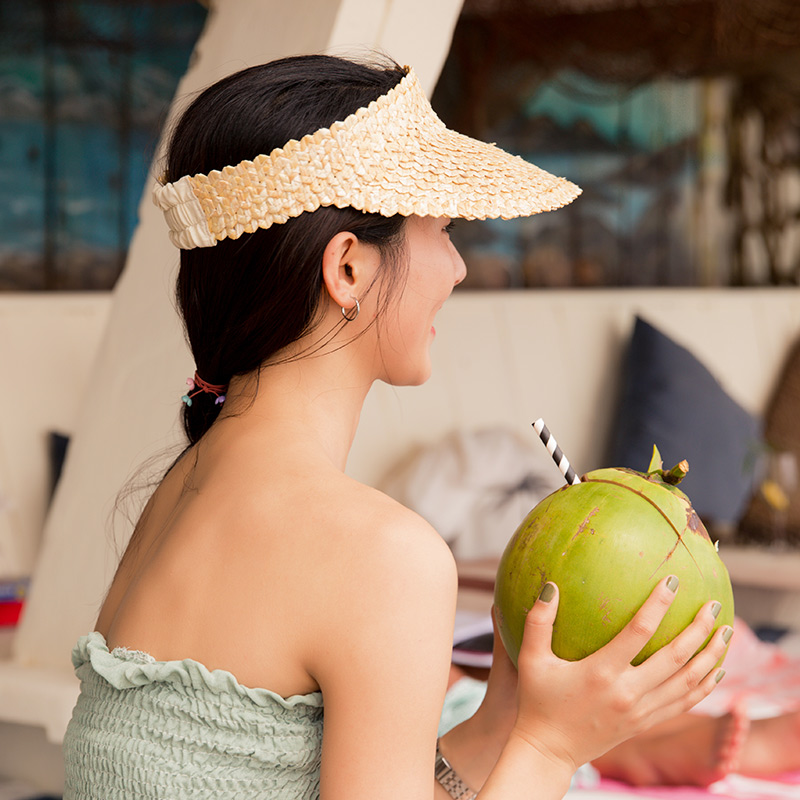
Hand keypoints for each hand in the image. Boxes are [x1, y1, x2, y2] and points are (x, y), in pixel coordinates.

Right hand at [511, 577, 730, 772]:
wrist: (548, 750)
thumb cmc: (537, 700)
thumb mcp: (530, 659)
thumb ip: (538, 622)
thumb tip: (550, 586)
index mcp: (601, 672)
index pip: (639, 632)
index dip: (658, 605)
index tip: (672, 581)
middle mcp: (627, 692)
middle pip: (675, 658)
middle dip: (698, 630)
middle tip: (712, 605)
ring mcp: (640, 711)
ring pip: (687, 683)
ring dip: (710, 657)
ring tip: (725, 632)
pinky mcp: (645, 723)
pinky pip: (684, 702)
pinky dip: (704, 685)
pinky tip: (716, 669)